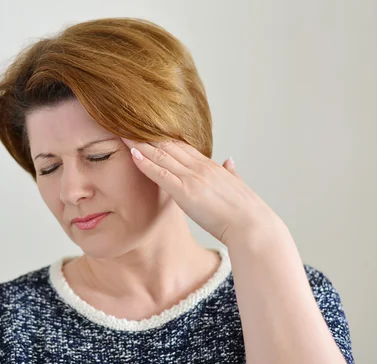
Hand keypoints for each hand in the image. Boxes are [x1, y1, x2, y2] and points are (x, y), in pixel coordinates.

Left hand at [121, 138, 282, 245]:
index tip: (148, 129)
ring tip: (123, 133)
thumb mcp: (238, 187)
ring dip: (141, 143)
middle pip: (169, 145)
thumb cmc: (247, 213)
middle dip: (148, 135)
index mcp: (211, 167)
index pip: (183, 146)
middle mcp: (201, 167)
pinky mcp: (186, 191)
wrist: (254, 227)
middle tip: (129, 124)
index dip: (164, 137)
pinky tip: (132, 154)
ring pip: (162, 155)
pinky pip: (161, 173)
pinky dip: (145, 163)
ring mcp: (193, 178)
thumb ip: (230, 173)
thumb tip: (228, 161)